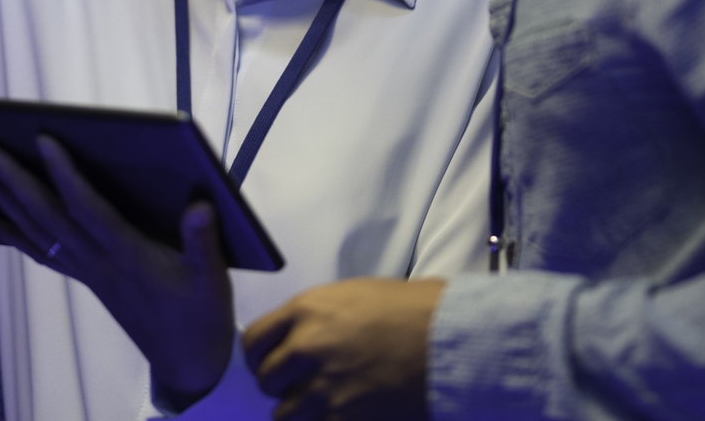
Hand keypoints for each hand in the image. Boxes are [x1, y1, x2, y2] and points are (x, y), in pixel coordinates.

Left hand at [0, 136, 234, 406]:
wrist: (187, 362)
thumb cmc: (200, 314)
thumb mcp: (212, 278)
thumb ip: (203, 241)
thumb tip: (202, 205)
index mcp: (128, 255)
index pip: (88, 208)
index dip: (65, 174)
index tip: (44, 139)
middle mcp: (99, 262)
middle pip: (47, 216)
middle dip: (12, 181)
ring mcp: (88, 271)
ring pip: (36, 231)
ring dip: (2, 200)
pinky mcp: (87, 278)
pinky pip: (41, 253)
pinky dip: (12, 235)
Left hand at [243, 278, 443, 420]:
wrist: (451, 340)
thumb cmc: (413, 310)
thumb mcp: (354, 295)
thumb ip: (316, 316)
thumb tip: (296, 335)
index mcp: (307, 309)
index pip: (253, 340)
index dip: (258, 355)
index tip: (267, 362)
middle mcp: (307, 347)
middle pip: (266, 379)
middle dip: (278, 384)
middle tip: (295, 385)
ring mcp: (325, 388)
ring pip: (284, 412)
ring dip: (297, 410)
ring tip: (316, 404)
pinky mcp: (345, 418)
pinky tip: (337, 414)